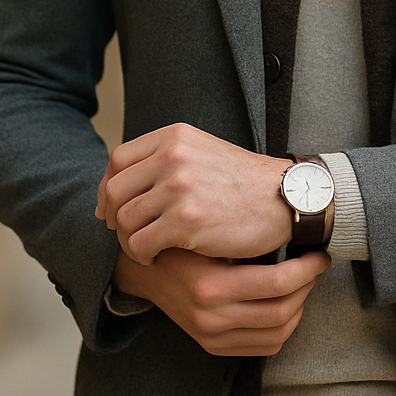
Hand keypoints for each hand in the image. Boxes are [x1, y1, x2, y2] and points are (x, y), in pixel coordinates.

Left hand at [96, 123, 294, 263]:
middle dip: (114, 217)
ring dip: (130, 240)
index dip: (109, 188)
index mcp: (174, 137)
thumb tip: (117, 187)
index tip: (113, 208)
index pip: (118, 160)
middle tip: (126, 233)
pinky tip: (157, 257)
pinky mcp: (186, 220)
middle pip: (115, 190)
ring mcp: (178, 187)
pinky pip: (140, 243)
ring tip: (146, 247)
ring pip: (125, 220)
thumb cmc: (244, 183)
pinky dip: (142, 256)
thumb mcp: (203, 152)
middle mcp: (172, 156)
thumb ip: (165, 160)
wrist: (286, 199)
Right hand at [113, 246, 329, 355]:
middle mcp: (210, 317)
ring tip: (302, 283)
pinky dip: (284, 327)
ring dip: (300, 307)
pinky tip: (286, 304)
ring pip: (278, 333)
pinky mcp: (212, 346)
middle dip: (307, 287)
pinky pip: (264, 347)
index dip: (307, 268)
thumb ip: (243, 238)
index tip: (319, 254)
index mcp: (210, 285)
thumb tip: (296, 229)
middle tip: (314, 265)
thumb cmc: (180, 241)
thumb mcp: (205, 233)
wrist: (143, 271)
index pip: (277, 283)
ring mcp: (211, 336)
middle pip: (283, 311)